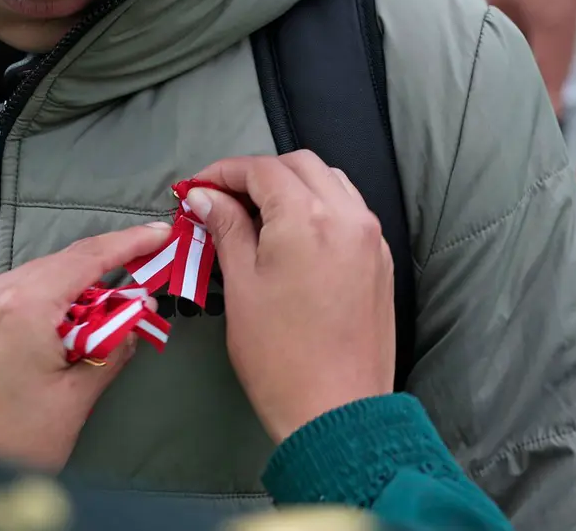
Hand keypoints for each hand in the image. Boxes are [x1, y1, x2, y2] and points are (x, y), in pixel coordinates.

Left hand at [0, 223, 171, 471]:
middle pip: (55, 268)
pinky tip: (42, 336)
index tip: (159, 233)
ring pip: (24, 284)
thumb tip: (136, 316)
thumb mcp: (74, 400)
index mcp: (23, 305)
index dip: (128, 243)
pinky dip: (27, 309)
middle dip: (96, 275)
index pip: (87, 257)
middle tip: (134, 289)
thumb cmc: (10, 446)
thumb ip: (112, 348)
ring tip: (89, 324)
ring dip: (61, 295)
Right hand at [189, 151, 394, 442]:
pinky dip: (318, 205)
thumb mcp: (241, 285)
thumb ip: (226, 228)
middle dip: (257, 174)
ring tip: (256, 214)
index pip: (261, 170)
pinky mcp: (380, 261)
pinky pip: (349, 210)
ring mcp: (370, 238)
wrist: (337, 411)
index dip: (222, 172)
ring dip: (291, 184)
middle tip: (221, 200)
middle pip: (299, 165)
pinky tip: (292, 234)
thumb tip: (206, 197)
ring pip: (330, 181)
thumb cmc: (278, 355)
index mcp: (307, 218)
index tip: (196, 188)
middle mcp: (347, 216)